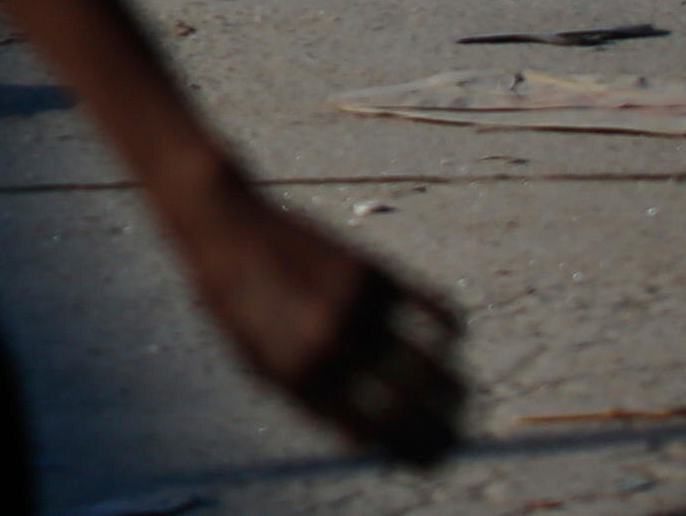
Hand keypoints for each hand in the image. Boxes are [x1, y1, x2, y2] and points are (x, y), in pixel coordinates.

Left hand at [173, 174, 467, 464]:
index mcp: (301, 380)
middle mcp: (332, 348)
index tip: (429, 458)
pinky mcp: (371, 272)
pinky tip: (449, 337)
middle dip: (444, 431)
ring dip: (457, 388)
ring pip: (435, 366)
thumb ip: (314, 405)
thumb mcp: (261, 365)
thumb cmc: (239, 303)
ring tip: (459, 394)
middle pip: (414, 409)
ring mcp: (355, 308)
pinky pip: (435, 312)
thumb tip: (374, 444)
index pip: (380, 436)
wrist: (225, 226)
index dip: (413, 454)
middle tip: (457, 434)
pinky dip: (450, 328)